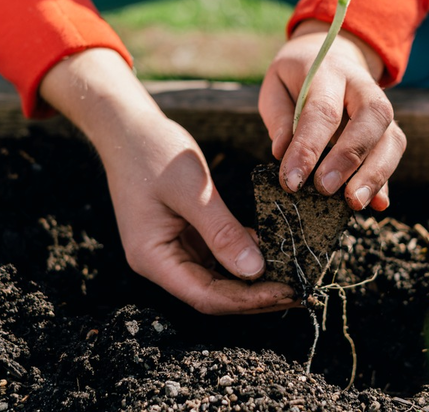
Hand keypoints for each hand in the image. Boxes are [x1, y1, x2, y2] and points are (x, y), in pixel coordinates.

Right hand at [40, 49, 295, 313]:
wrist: (128, 126)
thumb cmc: (153, 152)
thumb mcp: (192, 190)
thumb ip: (222, 231)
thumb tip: (255, 271)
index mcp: (153, 258)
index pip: (206, 296)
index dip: (248, 301)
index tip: (287, 292)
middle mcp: (161, 261)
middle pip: (214, 293)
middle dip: (256, 296)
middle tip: (300, 291)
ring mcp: (172, 248)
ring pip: (218, 277)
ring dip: (254, 279)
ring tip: (294, 276)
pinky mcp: (184, 234)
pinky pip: (217, 255)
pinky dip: (244, 255)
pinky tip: (273, 251)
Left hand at [259, 20, 405, 210]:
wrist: (332, 56)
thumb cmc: (297, 78)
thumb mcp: (275, 85)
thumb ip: (278, 116)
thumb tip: (282, 153)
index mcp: (328, 71)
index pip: (322, 111)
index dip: (308, 147)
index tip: (291, 181)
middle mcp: (362, 87)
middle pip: (370, 118)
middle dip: (349, 158)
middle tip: (325, 189)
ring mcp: (381, 108)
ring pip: (391, 138)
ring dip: (375, 174)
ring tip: (354, 203)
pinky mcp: (388, 129)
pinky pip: (394, 154)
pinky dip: (386, 181)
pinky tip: (378, 204)